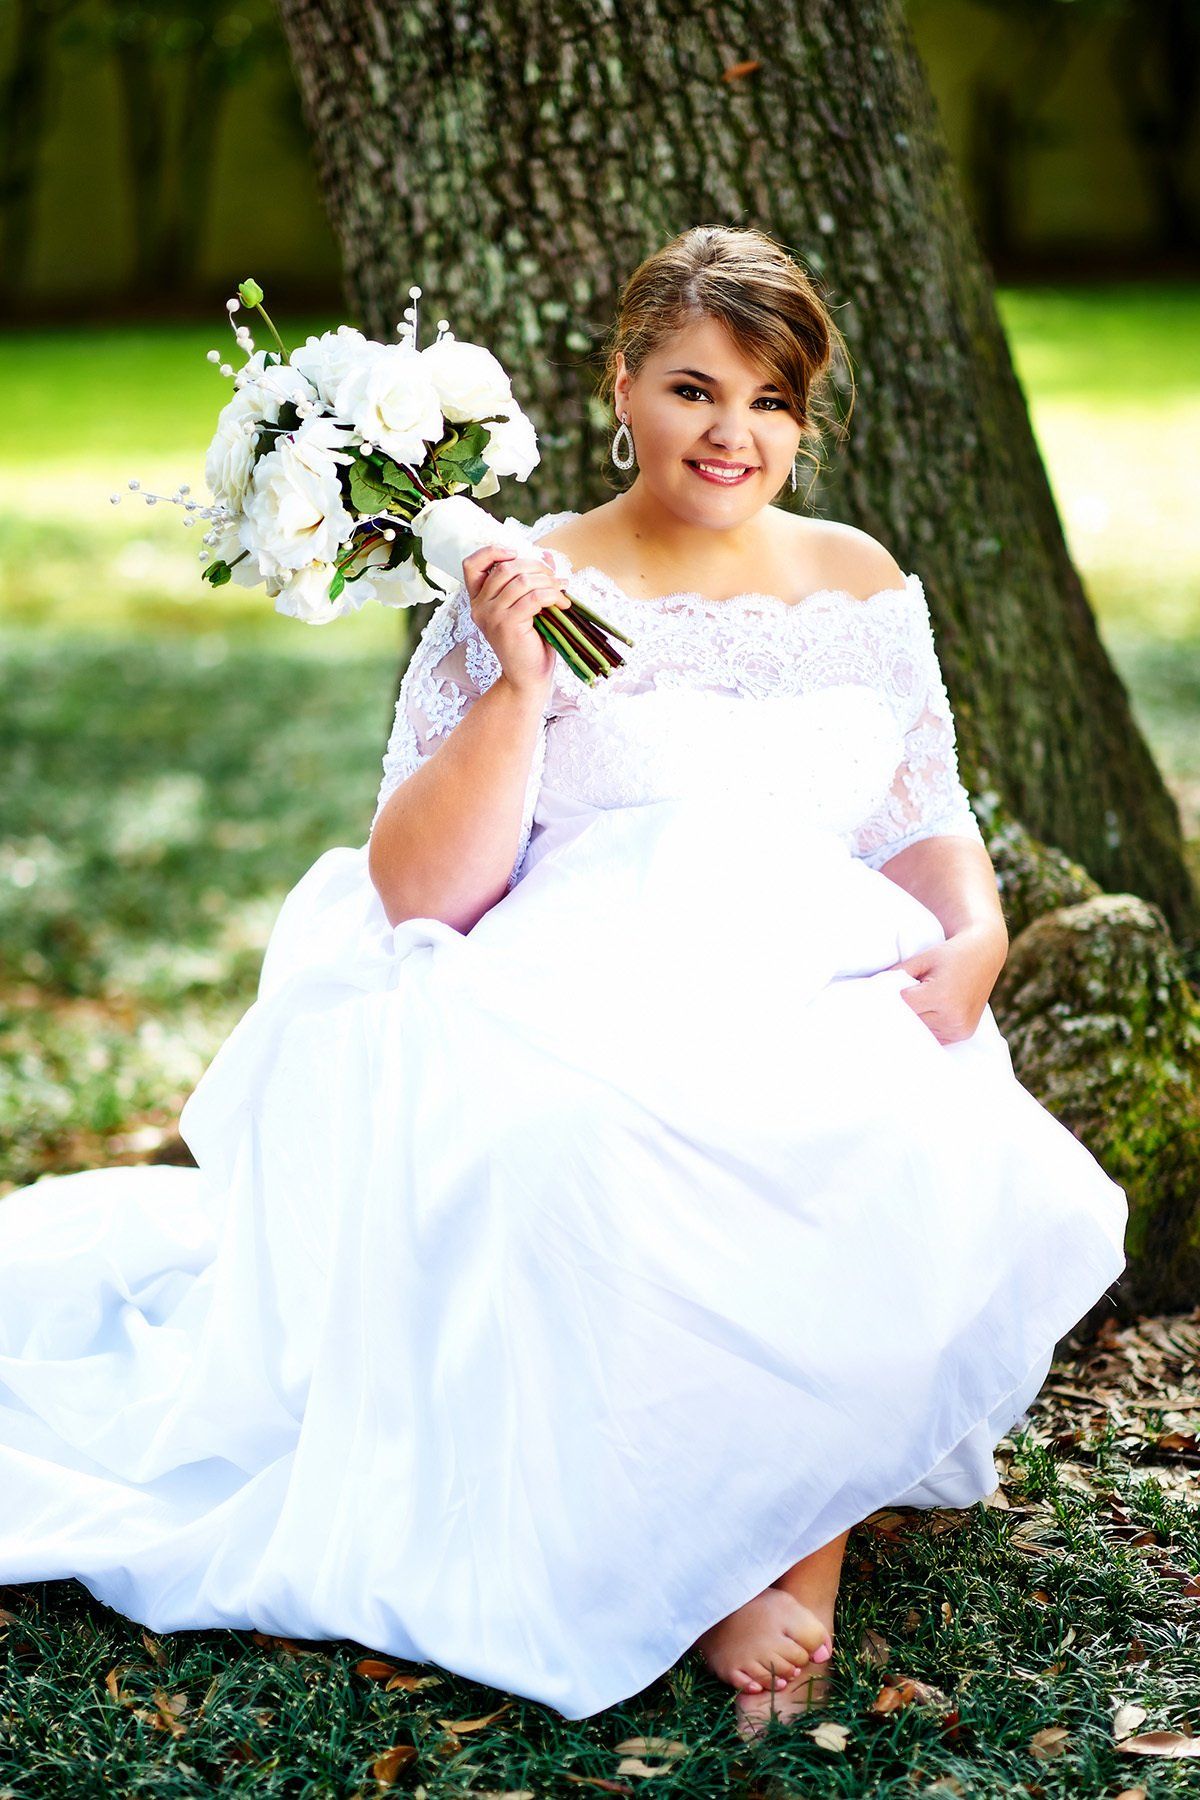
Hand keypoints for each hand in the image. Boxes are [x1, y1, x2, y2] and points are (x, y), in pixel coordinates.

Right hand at [461, 543, 569, 699]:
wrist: (527, 677)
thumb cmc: (528, 642)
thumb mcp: (526, 606)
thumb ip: (531, 581)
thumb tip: (548, 554)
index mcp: (478, 600)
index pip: (472, 564)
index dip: (492, 552)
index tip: (516, 553)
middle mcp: (479, 606)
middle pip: (506, 568)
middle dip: (535, 567)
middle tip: (555, 578)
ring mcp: (491, 615)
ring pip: (522, 580)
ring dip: (548, 581)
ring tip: (562, 590)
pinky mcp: (508, 624)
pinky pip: (534, 597)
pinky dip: (553, 595)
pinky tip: (563, 603)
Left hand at [886, 924, 1007, 1044]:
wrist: (985, 954)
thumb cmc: (950, 954)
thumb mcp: (922, 959)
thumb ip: (897, 974)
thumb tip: (874, 989)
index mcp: (941, 996)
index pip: (904, 1004)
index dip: (896, 996)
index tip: (893, 990)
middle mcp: (953, 1016)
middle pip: (913, 1020)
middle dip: (906, 1009)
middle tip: (904, 998)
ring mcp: (960, 1028)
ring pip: (923, 1030)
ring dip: (917, 1020)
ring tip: (922, 1003)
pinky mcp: (964, 1033)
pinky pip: (936, 1036)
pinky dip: (929, 1026)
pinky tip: (930, 1013)